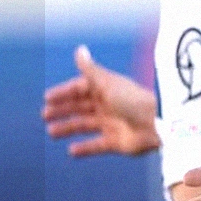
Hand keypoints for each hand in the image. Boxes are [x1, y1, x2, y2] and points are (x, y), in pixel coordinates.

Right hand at [42, 44, 159, 156]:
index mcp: (108, 90)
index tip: (47, 98)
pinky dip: (85, 148)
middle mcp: (109, 106)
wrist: (155, 124)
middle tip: (45, 115)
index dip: (65, 92)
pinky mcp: (117, 142)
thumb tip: (79, 49)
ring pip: (85, 125)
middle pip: (81, 107)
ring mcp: (113, 124)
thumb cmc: (131, 100)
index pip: (82, 89)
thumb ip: (91, 70)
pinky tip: (71, 151)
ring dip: (69, 128)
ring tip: (52, 132)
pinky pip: (97, 146)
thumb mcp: (108, 84)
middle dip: (63, 110)